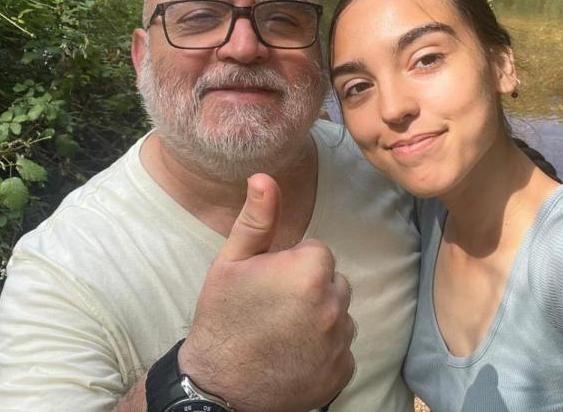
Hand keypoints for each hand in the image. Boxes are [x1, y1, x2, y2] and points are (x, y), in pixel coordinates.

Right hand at [179, 174, 353, 411]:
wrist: (220, 386)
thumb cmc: (222, 318)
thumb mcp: (231, 263)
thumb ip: (257, 219)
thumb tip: (264, 177)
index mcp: (310, 270)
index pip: (316, 252)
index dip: (289, 265)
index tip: (268, 283)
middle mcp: (334, 304)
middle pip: (331, 281)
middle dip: (309, 288)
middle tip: (273, 308)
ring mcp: (340, 342)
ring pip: (338, 314)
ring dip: (319, 317)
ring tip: (282, 332)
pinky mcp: (342, 371)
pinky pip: (340, 348)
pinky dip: (323, 350)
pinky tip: (293, 354)